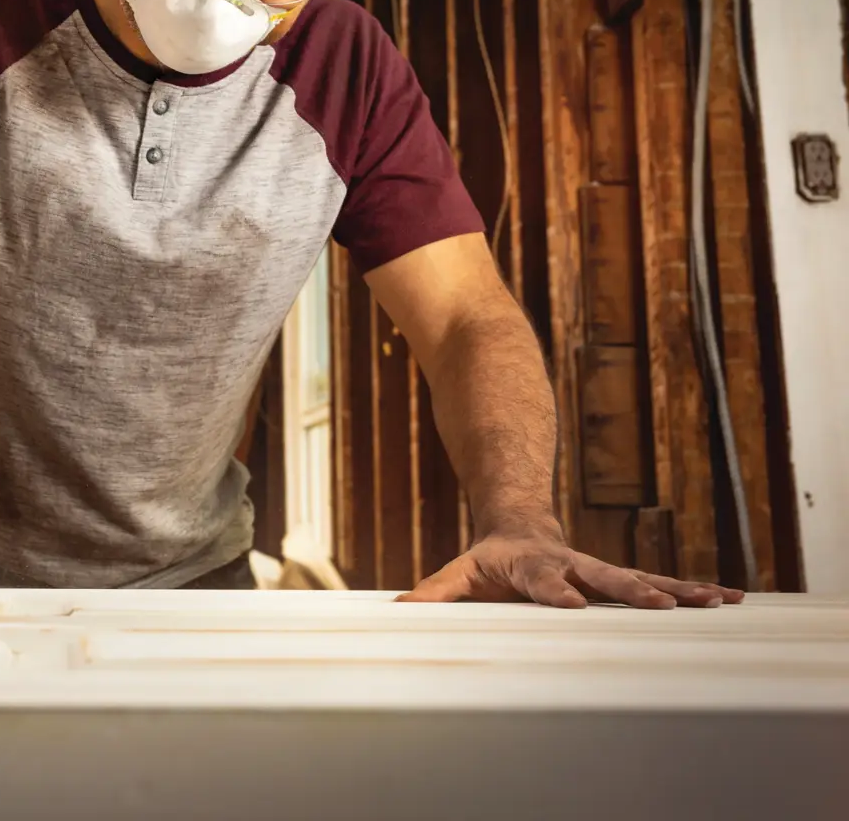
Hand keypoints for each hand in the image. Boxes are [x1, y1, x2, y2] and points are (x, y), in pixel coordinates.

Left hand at [397, 524, 745, 608]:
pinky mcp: (622, 575)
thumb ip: (434, 594)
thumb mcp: (459, 573)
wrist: (519, 521)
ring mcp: (601, 568)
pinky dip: (695, 589)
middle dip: (632, 590)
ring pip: (643, 577)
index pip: (544, 580)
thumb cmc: (488, 560)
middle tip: (661, 604)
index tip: (572, 603)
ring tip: (718, 600)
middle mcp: (573, 564)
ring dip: (679, 589)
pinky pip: (662, 582)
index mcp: (533, 566)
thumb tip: (400, 612)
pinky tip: (732, 598)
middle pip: (604, 576)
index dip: (555, 592)